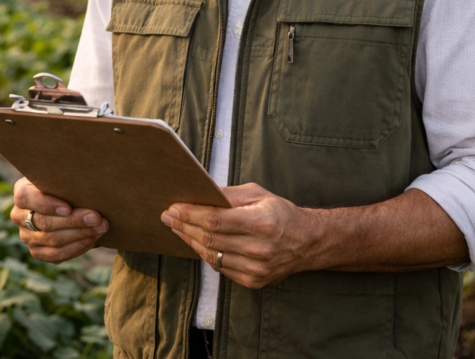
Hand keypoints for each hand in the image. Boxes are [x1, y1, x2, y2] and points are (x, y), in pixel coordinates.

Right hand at [11, 177, 109, 262]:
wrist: (66, 198)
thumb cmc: (66, 182)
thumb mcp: (62, 175)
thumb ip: (67, 177)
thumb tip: (88, 176)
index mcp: (23, 192)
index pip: (27, 198)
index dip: (47, 205)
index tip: (68, 208)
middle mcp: (19, 215)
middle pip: (45, 222)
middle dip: (74, 221)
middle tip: (97, 218)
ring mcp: (27, 236)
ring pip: (52, 240)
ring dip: (80, 235)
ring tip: (101, 227)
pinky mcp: (37, 251)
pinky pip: (55, 255)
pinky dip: (76, 248)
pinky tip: (92, 238)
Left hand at [161, 183, 318, 288]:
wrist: (306, 242)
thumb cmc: (280, 213)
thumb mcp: (258, 194)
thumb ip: (229, 195)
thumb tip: (201, 194)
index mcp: (260, 223)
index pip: (215, 220)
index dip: (191, 215)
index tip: (174, 208)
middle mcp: (258, 249)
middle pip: (209, 239)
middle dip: (184, 226)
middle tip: (168, 216)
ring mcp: (255, 269)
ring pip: (211, 256)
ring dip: (190, 241)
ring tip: (177, 228)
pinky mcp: (253, 281)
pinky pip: (220, 267)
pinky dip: (205, 254)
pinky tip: (196, 242)